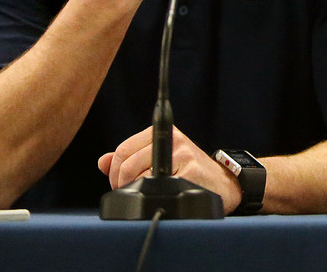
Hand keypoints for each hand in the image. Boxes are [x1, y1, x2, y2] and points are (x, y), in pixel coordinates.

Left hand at [98, 125, 242, 213]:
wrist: (224, 183)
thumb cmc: (188, 173)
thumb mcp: (159, 159)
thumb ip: (130, 159)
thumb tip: (102, 161)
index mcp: (161, 132)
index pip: (123, 150)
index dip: (114, 171)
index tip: (120, 183)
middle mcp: (173, 138)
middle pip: (127, 163)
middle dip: (121, 183)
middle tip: (129, 192)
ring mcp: (183, 154)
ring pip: (140, 175)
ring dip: (137, 190)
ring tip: (147, 194)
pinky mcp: (191, 171)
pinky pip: (158, 186)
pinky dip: (155, 195)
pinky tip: (164, 195)